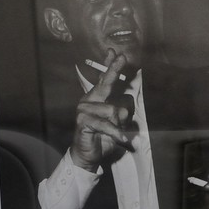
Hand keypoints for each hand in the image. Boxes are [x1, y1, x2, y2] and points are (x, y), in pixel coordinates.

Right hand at [68, 52, 136, 171]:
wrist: (89, 155)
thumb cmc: (103, 138)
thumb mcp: (117, 124)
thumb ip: (122, 113)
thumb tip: (125, 108)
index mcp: (97, 98)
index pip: (104, 80)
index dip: (109, 66)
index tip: (114, 53)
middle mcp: (89, 100)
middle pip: (105, 83)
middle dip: (114, 70)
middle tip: (122, 57)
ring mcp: (84, 109)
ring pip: (113, 110)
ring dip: (120, 124)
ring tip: (118, 133)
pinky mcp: (83, 121)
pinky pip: (106, 124)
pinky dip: (115, 132)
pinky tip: (121, 138)